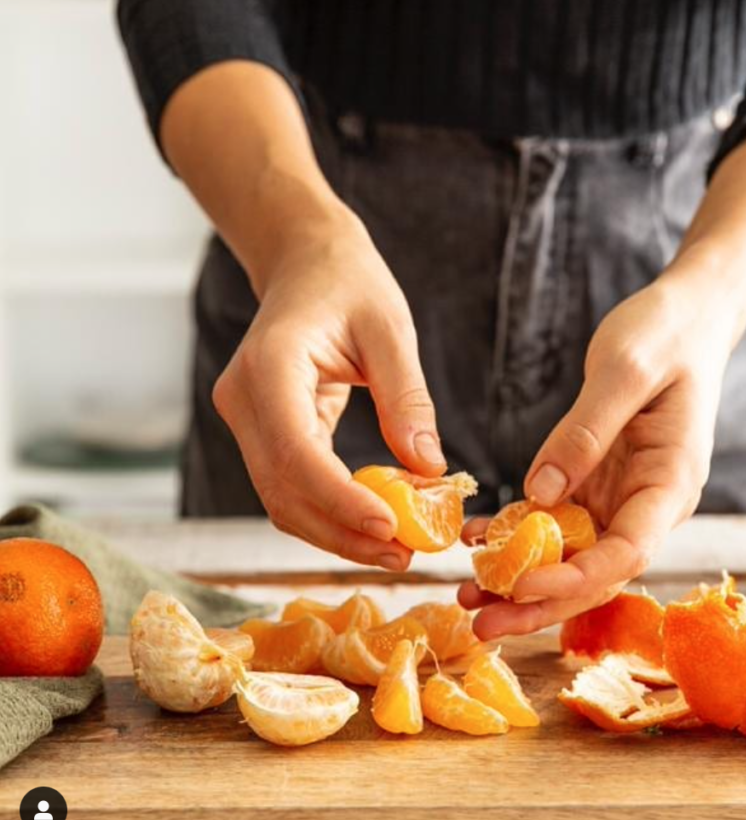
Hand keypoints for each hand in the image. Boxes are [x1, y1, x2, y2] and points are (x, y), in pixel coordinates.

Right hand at [213, 202, 445, 568]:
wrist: (305, 262)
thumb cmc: (348, 282)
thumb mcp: (390, 329)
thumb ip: (406, 397)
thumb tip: (429, 470)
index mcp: (269, 364)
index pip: (295, 450)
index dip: (340, 500)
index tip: (392, 530)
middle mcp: (243, 397)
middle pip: (282, 489)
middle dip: (341, 531)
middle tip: (403, 557)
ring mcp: (244, 418)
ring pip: (279, 498)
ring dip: (334, 532)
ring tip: (394, 552)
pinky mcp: (259, 431)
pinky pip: (288, 484)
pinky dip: (327, 511)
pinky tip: (372, 522)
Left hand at [459, 275, 734, 638]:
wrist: (683, 318)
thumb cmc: (665, 336)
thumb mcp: (625, 371)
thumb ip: (586, 431)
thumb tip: (539, 493)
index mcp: (669, 482)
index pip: (627, 553)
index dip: (575, 579)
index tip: (522, 587)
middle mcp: (647, 502)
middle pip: (594, 572)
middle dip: (538, 603)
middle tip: (482, 625)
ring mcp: (620, 495)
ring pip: (571, 555)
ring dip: (521, 578)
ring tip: (467, 594)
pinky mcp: (596, 480)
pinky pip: (555, 519)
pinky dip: (516, 533)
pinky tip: (476, 537)